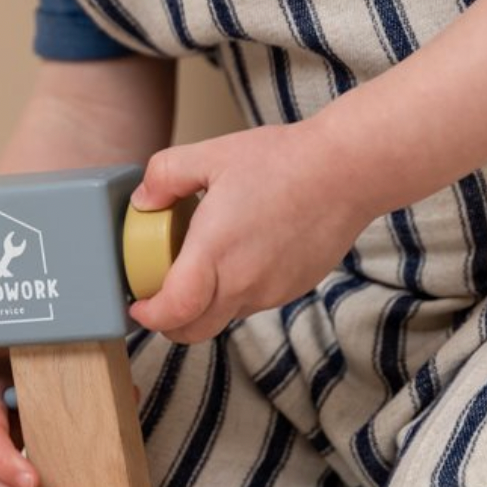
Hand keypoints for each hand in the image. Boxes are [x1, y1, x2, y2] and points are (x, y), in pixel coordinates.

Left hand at [127, 120, 364, 342]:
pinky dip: (234, 293)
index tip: (138, 307)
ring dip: (203, 307)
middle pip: (193, 331)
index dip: (149, 318)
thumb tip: (143, 201)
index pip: (173, 312)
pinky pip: (252, 303)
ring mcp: (269, 291)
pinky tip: (240, 257)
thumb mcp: (212, 154)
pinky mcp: (291, 290)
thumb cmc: (283, 160)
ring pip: (223, 318)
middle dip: (169, 325)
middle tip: (158, 301)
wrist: (348, 171)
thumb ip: (165, 175)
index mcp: (214, 253)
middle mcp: (241, 282)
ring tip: (201, 268)